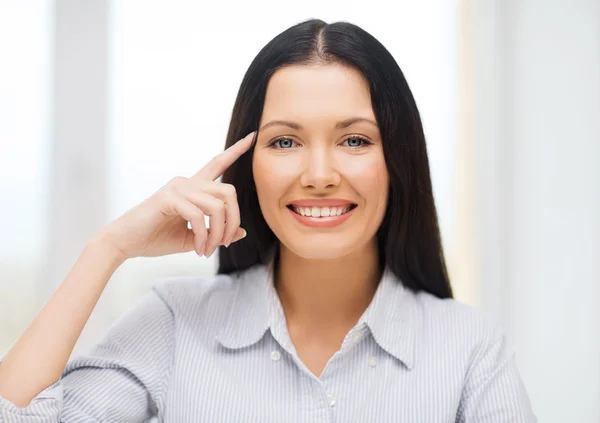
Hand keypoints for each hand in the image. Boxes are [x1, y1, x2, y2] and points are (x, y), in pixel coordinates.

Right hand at [97, 131, 254, 259]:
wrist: (126, 243)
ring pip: (217, 206)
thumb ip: (217, 232)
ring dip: (218, 233)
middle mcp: (187, 182)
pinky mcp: (168, 198)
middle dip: (233, 220)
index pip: (218, 163)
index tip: (252, 136)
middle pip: (228, 192)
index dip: (236, 150)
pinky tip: (197, 248)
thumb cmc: (156, 238)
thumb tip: (242, 232)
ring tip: (206, 250)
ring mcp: (177, 187)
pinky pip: (198, 216)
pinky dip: (202, 236)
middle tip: (225, 243)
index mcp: (193, 187)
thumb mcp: (195, 238)